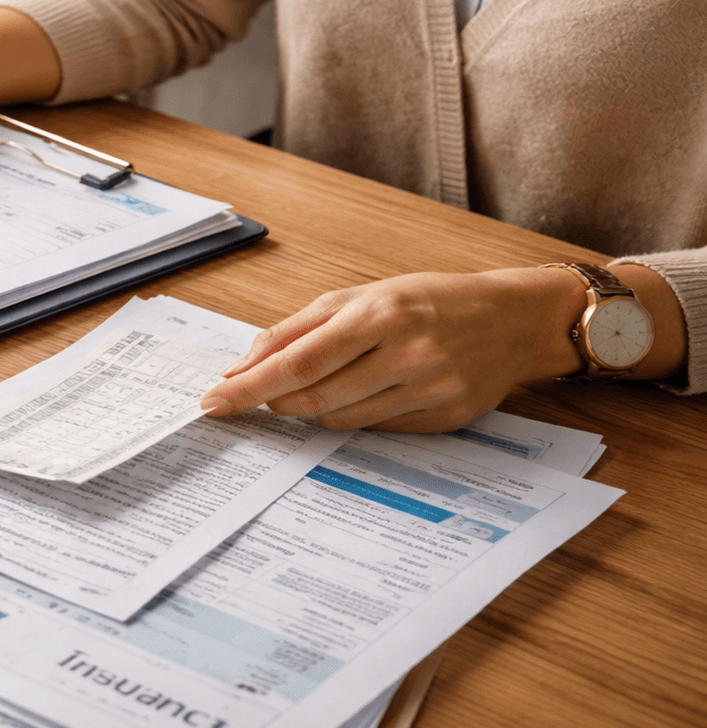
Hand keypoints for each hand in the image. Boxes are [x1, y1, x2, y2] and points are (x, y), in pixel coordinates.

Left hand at [198, 268, 592, 431]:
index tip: (214, 403)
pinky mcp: (446, 419)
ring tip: (323, 384)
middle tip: (261, 396)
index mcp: (380, 314)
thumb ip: (296, 329)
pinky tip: (370, 392)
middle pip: (314, 398)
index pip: (297, 361)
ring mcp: (430, 390)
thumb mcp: (360, 297)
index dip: (250, 386)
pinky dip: (355, 416)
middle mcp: (407, 353)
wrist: (513, 319)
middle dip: (275, 402)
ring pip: (340, 420)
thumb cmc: (428, 301)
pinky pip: (376, 430)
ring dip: (313, 409)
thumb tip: (241, 367)